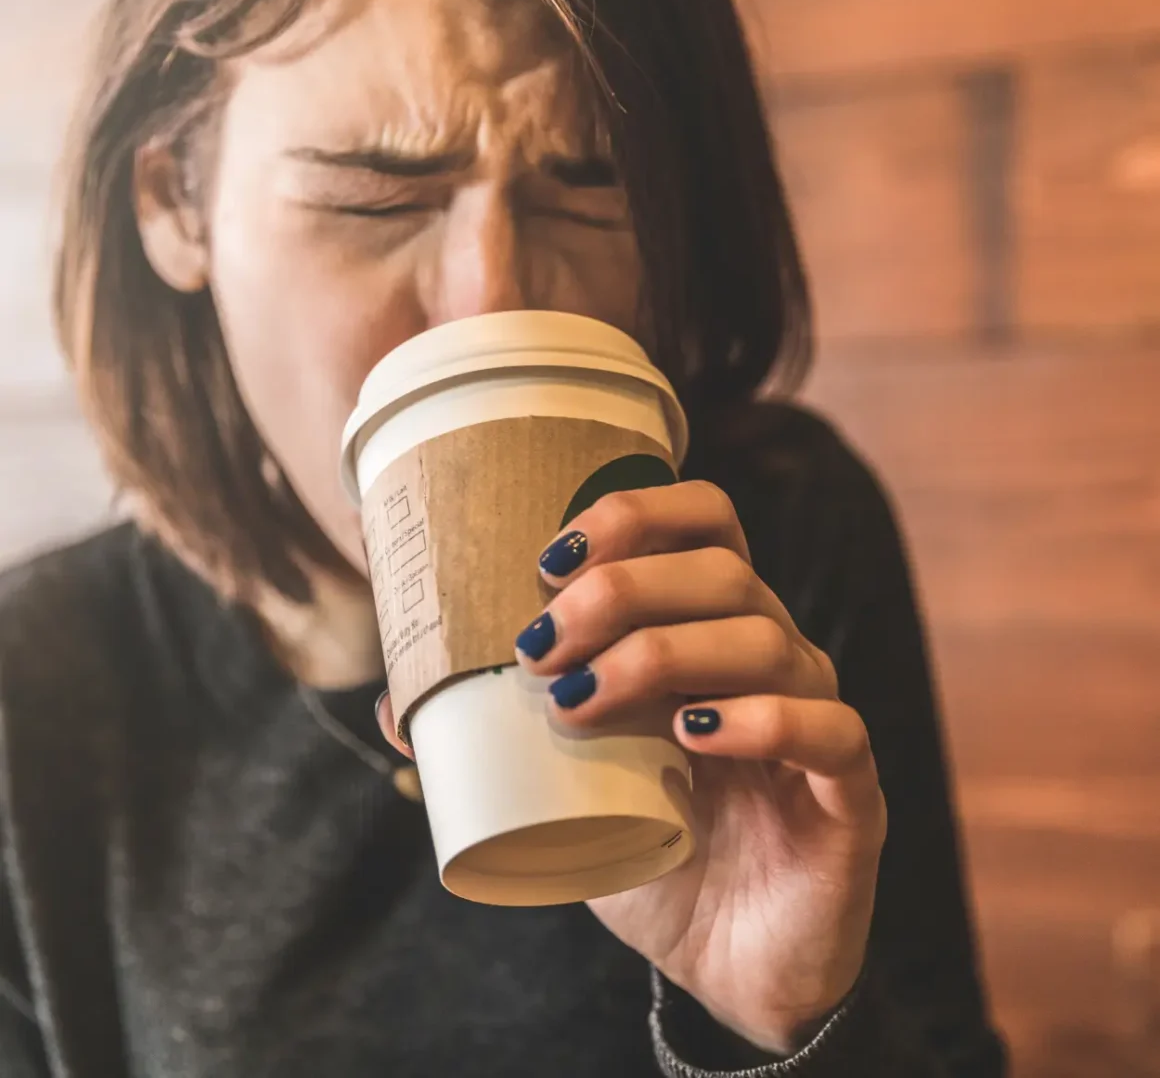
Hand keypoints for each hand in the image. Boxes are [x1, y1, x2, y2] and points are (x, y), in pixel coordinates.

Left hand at [512, 481, 886, 1054]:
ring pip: (765, 640)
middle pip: (722, 570)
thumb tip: (398, 704)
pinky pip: (829, 728)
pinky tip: (692, 737)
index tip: (548, 560)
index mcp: (712, 629)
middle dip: (621, 590)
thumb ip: (498, 733)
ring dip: (660, 655)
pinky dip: (758, 720)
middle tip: (541, 647)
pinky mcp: (850, 791)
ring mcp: (816, 715)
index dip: (634, 514)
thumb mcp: (565, 781)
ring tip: (580, 704)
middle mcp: (772, 654)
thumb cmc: (648, 848)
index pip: (704, 520)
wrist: (723, 960)